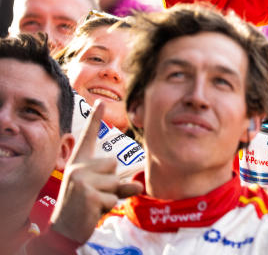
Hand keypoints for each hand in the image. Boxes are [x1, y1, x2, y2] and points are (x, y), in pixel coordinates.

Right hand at [50, 101, 142, 243]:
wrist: (64, 229)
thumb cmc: (84, 207)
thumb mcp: (101, 191)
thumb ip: (119, 185)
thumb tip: (140, 186)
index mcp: (79, 163)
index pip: (88, 138)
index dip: (96, 119)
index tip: (101, 101)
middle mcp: (78, 168)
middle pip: (113, 165)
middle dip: (111, 183)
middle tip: (94, 195)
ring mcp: (81, 180)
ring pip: (116, 182)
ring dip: (110, 196)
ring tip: (93, 203)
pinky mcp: (88, 194)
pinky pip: (113, 198)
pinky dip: (108, 207)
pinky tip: (93, 211)